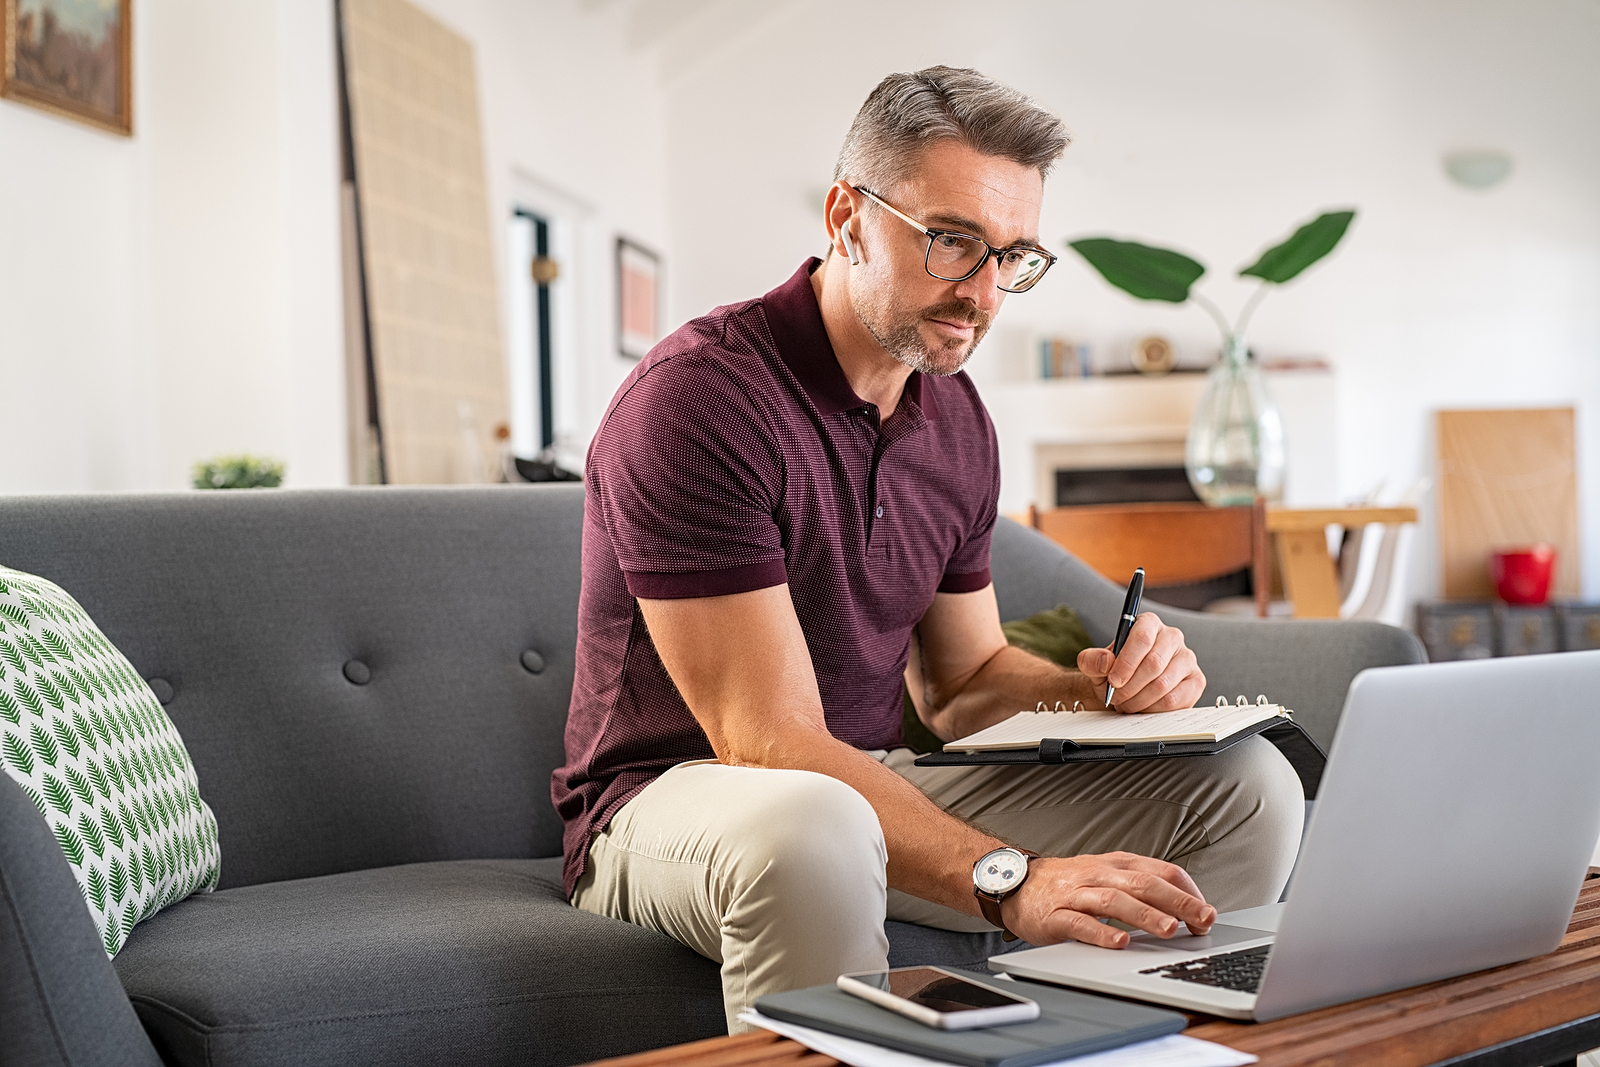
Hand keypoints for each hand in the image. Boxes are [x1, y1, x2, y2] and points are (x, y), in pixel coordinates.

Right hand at [1000, 852, 1215, 947]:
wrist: (1017, 885)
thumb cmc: (1069, 885)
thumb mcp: (1108, 877)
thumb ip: (1141, 888)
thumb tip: (1187, 911)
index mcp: (1117, 865)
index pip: (1161, 871)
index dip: (1187, 891)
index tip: (1206, 913)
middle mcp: (1099, 875)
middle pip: (1143, 883)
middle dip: (1177, 901)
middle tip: (1202, 919)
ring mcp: (1077, 894)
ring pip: (1114, 900)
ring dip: (1144, 915)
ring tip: (1169, 929)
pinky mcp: (1055, 915)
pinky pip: (1080, 923)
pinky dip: (1101, 933)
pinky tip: (1119, 943)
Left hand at [1076, 612, 1204, 712]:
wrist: (1123, 690)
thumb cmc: (1112, 673)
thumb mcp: (1093, 665)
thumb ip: (1091, 660)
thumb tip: (1106, 661)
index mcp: (1148, 624)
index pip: (1142, 637)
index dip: (1126, 662)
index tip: (1113, 681)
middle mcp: (1172, 637)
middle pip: (1154, 663)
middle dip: (1130, 686)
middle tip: (1116, 697)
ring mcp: (1187, 659)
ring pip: (1163, 684)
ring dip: (1140, 700)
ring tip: (1125, 704)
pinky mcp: (1195, 681)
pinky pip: (1175, 699)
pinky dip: (1154, 708)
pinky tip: (1143, 708)